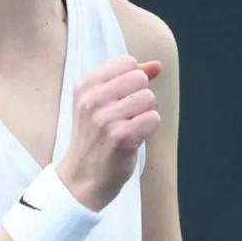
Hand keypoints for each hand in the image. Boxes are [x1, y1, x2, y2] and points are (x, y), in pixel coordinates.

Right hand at [57, 55, 160, 211]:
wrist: (83, 178)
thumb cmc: (95, 137)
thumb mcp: (101, 102)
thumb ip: (128, 79)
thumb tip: (158, 65)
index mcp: (85, 85)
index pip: (127, 62)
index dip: (132, 80)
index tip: (120, 99)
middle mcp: (92, 99)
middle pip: (139, 78)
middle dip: (140, 96)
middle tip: (124, 116)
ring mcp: (106, 119)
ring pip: (149, 98)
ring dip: (144, 114)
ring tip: (127, 128)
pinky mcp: (121, 137)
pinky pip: (153, 118)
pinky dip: (148, 129)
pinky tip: (132, 139)